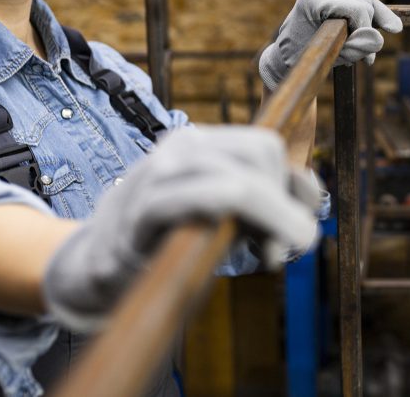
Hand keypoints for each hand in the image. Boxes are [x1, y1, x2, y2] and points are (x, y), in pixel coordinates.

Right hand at [41, 125, 321, 332]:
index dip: (290, 185)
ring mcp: (159, 175)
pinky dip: (237, 226)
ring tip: (271, 256)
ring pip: (240, 183)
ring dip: (273, 220)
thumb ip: (273, 198)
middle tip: (277, 249)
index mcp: (202, 143)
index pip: (267, 145)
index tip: (288, 226)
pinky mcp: (142, 213)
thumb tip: (310, 190)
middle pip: (263, 154)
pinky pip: (202, 204)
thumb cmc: (173, 238)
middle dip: (284, 204)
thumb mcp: (229, 215)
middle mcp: (181, 146)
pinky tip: (241, 250)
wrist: (100, 267)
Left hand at [259, 0, 402, 90]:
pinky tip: (375, 30)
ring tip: (370, 47)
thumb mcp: (326, 58)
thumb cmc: (299, 58)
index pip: (356, 8)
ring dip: (373, 23)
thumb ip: (353, 49)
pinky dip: (370, 16)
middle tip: (366, 56)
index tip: (368, 59)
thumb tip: (378, 40)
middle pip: (364, 3)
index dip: (367, 31)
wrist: (285, 54)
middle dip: (369, 29)